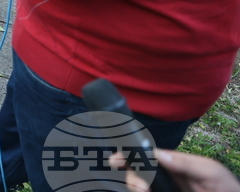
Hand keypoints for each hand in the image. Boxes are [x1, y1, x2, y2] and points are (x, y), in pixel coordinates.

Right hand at [111, 149, 239, 191]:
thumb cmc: (226, 189)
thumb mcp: (211, 172)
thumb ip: (186, 163)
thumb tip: (159, 155)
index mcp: (174, 166)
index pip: (147, 157)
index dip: (130, 155)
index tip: (117, 159)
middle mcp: (165, 179)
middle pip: (137, 173)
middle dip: (131, 176)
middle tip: (139, 187)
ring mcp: (163, 190)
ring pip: (138, 186)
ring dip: (134, 186)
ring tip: (141, 191)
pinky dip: (138, 190)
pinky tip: (142, 191)